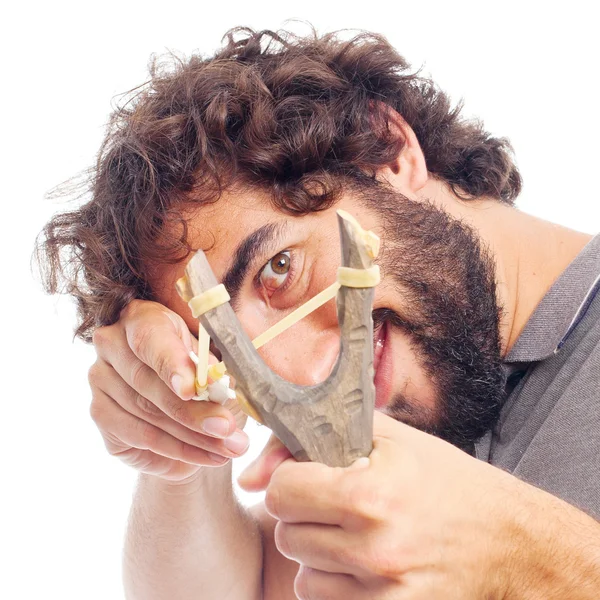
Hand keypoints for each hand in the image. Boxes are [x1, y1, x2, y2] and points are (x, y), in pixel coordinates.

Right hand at [88, 299, 249, 481]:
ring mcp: (101, 379)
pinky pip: (141, 436)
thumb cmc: (204, 375)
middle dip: (193, 410)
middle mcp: (112, 343)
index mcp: (143, 317)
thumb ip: (214, 371)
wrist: (187, 412)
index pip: (150, 337)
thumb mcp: (216, 365)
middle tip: (227, 428)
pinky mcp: (101, 414)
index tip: (191, 388)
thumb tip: (217, 385)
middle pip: (148, 381)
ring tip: (230, 448)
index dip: (171, 364)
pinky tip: (209, 457)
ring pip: (148, 414)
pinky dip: (180, 450)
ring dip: (194, 436)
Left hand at [240, 411, 519, 598]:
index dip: (291, 481)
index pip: (280, 491)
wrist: (510, 541)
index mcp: (369, 492)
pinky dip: (337, 585)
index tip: (310, 479)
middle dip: (304, 516)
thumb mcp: (388, 439)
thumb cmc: (446, 481)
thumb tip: (250, 474)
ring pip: (303, 574)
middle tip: (338, 507)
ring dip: (319, 554)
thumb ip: (313, 439)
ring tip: (355, 536)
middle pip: (286, 534)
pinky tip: (365, 566)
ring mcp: (383, 591)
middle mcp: (373, 546)